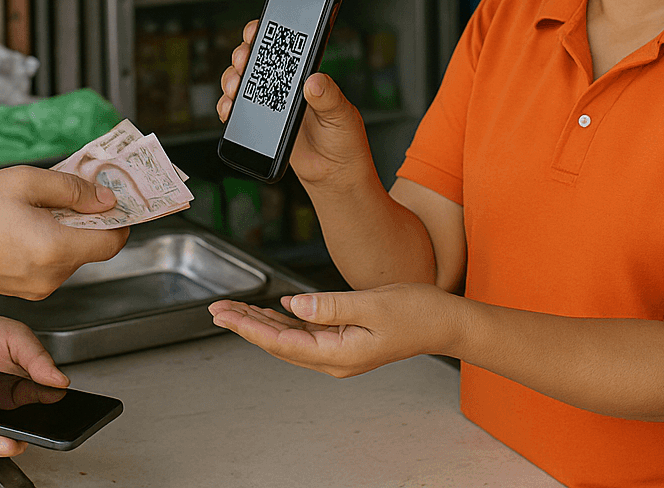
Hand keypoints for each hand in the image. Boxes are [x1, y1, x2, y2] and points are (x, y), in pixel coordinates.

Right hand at [0, 166, 128, 298]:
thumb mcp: (25, 182)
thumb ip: (73, 189)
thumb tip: (107, 199)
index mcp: (54, 249)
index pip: (112, 242)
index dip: (119, 219)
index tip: (115, 200)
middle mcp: (51, 277)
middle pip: (93, 247)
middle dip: (89, 219)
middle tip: (72, 193)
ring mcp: (39, 289)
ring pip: (74, 256)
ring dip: (68, 231)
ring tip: (39, 209)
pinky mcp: (28, 291)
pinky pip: (55, 265)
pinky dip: (52, 245)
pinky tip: (29, 226)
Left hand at [208, 282, 458, 377]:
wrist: (445, 323)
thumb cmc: (417, 313)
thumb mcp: (372, 304)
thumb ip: (331, 306)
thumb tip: (295, 304)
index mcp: (339, 354)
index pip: (282, 342)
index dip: (249, 328)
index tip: (225, 315)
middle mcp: (334, 358)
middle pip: (279, 343)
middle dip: (246, 325)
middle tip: (218, 309)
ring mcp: (339, 351)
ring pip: (290, 338)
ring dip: (262, 323)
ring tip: (235, 309)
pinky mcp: (344, 339)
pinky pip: (306, 332)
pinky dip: (285, 320)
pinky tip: (272, 309)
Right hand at [216, 19, 373, 187]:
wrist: (335, 176)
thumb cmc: (346, 142)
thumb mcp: (343, 115)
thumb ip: (329, 97)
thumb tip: (314, 81)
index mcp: (307, 76)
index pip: (284, 46)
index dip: (266, 34)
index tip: (256, 32)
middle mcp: (287, 86)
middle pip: (256, 59)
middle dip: (243, 55)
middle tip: (243, 62)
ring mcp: (271, 104)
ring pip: (242, 81)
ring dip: (232, 79)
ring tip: (235, 88)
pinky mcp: (261, 125)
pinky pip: (237, 110)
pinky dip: (227, 107)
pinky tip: (229, 109)